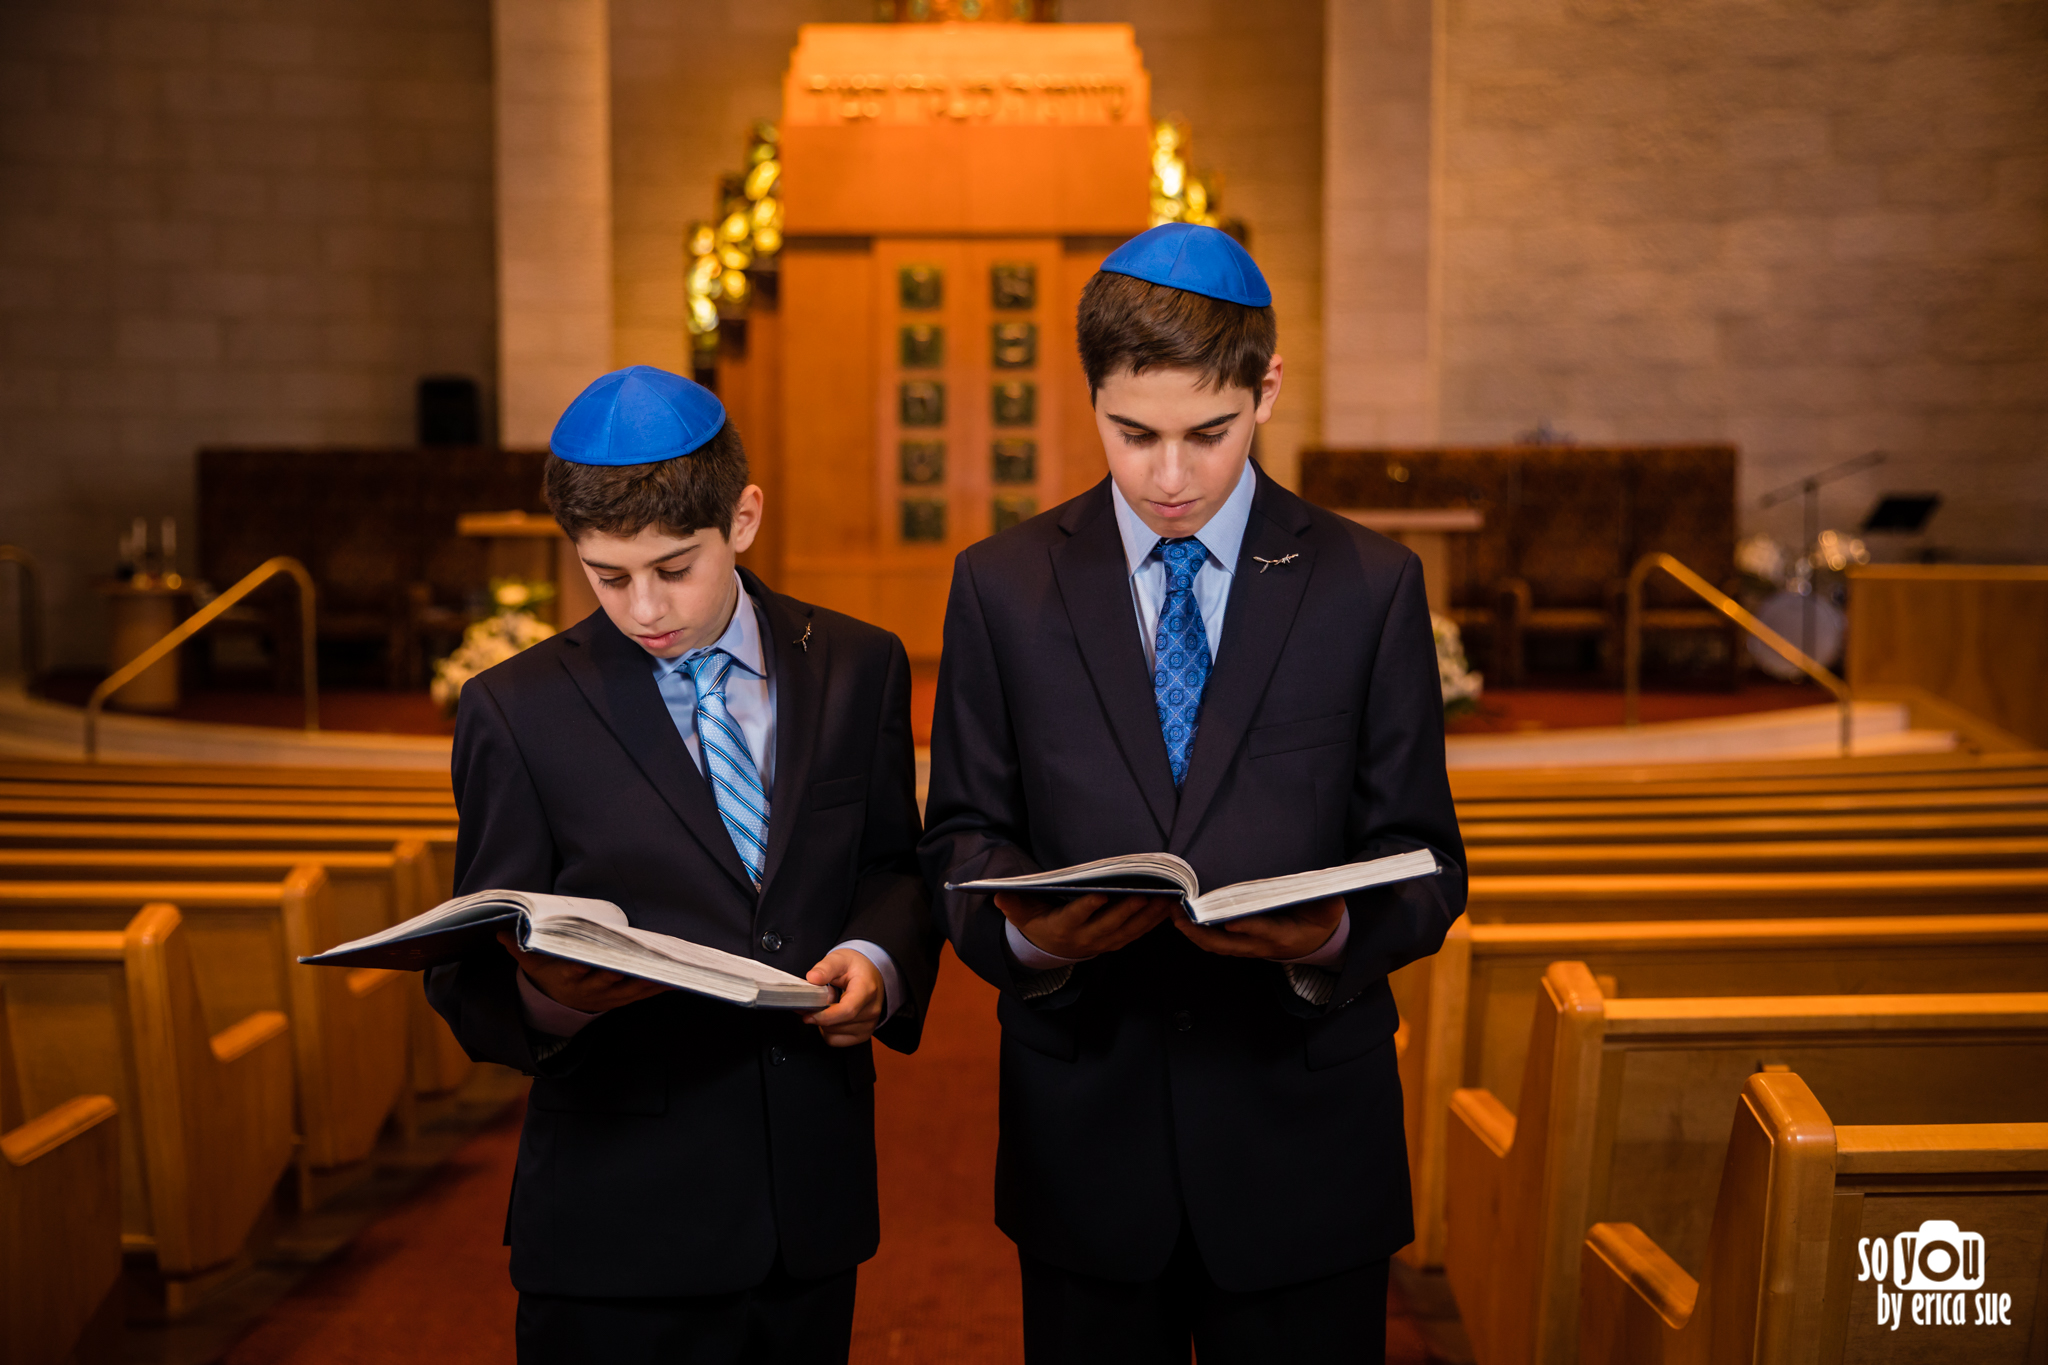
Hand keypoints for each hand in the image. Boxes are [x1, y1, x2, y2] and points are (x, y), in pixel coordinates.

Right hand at [497, 929, 669, 1012]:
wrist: (555, 1005)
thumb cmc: (545, 974)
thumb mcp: (529, 962)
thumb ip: (517, 946)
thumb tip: (501, 930)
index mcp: (566, 977)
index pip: (575, 970)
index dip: (583, 966)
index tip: (590, 960)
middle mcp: (588, 990)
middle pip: (607, 979)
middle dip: (624, 969)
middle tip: (640, 958)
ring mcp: (606, 998)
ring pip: (629, 989)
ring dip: (648, 980)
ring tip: (668, 970)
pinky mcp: (619, 1002)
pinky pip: (641, 995)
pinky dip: (657, 988)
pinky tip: (674, 980)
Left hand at [802, 948, 884, 1047]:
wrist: (872, 973)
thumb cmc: (857, 967)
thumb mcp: (839, 959)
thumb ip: (825, 968)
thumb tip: (812, 978)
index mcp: (866, 990)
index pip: (847, 1010)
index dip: (825, 1016)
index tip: (808, 1014)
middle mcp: (871, 1010)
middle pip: (838, 1024)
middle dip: (819, 1016)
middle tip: (811, 1003)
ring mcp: (869, 1024)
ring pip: (834, 1034)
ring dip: (823, 1023)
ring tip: (826, 1006)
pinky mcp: (864, 1034)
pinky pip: (837, 1041)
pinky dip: (828, 1032)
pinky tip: (830, 1017)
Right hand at [994, 890, 1178, 960]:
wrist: (1050, 951)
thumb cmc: (1037, 923)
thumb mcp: (1021, 914)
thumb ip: (1013, 904)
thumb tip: (998, 894)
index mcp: (1061, 929)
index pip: (1075, 918)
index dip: (1087, 908)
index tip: (1100, 895)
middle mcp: (1084, 939)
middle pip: (1109, 925)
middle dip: (1128, 910)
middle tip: (1145, 893)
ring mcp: (1102, 943)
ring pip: (1128, 931)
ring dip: (1148, 916)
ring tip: (1166, 898)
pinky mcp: (1115, 943)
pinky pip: (1137, 934)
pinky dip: (1153, 921)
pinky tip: (1167, 907)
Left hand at [1174, 895, 1345, 960]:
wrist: (1319, 943)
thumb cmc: (1322, 919)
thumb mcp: (1330, 908)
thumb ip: (1325, 897)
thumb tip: (1324, 881)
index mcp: (1285, 936)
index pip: (1264, 931)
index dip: (1248, 927)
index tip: (1230, 921)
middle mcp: (1262, 946)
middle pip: (1228, 944)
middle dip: (1201, 931)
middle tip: (1179, 914)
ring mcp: (1250, 948)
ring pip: (1217, 946)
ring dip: (1193, 933)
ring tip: (1173, 914)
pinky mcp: (1242, 946)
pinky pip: (1216, 944)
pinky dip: (1197, 933)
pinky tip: (1182, 920)